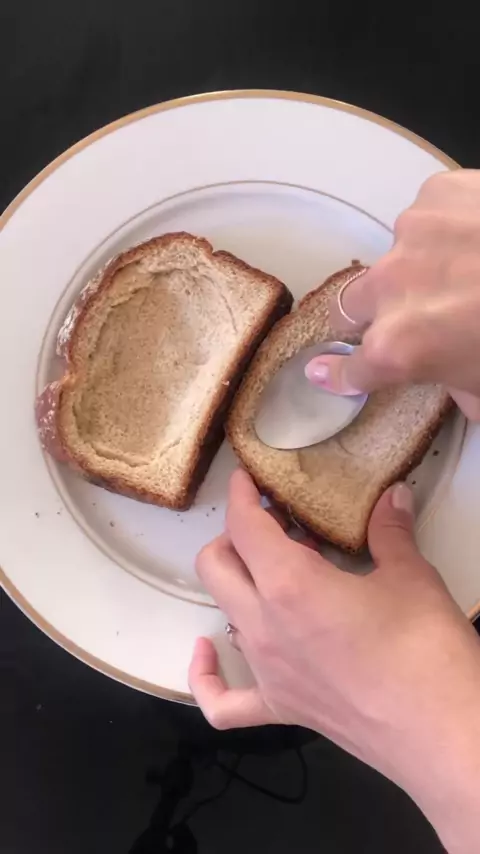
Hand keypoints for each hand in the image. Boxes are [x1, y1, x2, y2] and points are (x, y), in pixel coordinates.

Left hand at [189, 470, 479, 852]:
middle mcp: (264, 626)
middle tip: (277, 524)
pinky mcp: (280, 709)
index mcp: (290, 584)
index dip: (240, 494)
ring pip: (222, 614)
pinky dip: (207, 676)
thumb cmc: (426, 652)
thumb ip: (391, 532)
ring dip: (240, 584)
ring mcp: (267, 671)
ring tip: (282, 572)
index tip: (247, 478)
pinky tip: (210, 652)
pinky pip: (222, 701)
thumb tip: (392, 497)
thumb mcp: (412, 578)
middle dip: (236, 535)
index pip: (244, 525)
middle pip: (216, 565)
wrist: (443, 734)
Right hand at [305, 169, 479, 419]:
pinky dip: (446, 229)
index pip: (349, 369)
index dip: (338, 374)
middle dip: (375, 316)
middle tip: (416, 317)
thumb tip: (449, 374)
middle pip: (352, 306)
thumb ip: (454, 386)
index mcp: (401, 347)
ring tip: (471, 270)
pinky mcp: (438, 193)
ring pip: (396, 258)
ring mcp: (412, 234)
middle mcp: (393, 287)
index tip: (323, 372)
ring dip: (420, 269)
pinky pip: (427, 216)